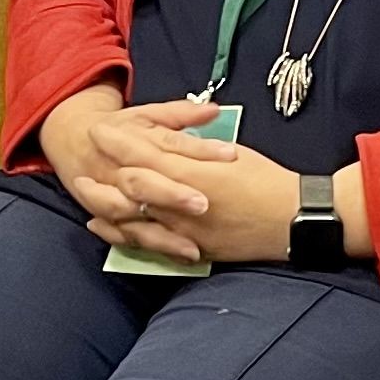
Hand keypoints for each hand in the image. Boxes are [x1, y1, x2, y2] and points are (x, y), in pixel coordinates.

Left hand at [40, 89, 318, 266]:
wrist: (295, 219)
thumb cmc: (268, 181)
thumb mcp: (230, 155)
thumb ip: (195, 150)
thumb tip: (169, 144)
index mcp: (195, 172)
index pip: (145, 153)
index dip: (119, 142)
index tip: (99, 130)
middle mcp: (184, 202)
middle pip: (132, 185)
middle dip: (104, 170)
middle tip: (84, 157)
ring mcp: (186, 229)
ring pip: (134, 216)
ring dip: (105, 203)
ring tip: (84, 192)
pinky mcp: (192, 249)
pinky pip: (149, 243)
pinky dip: (123, 233)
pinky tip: (107, 226)